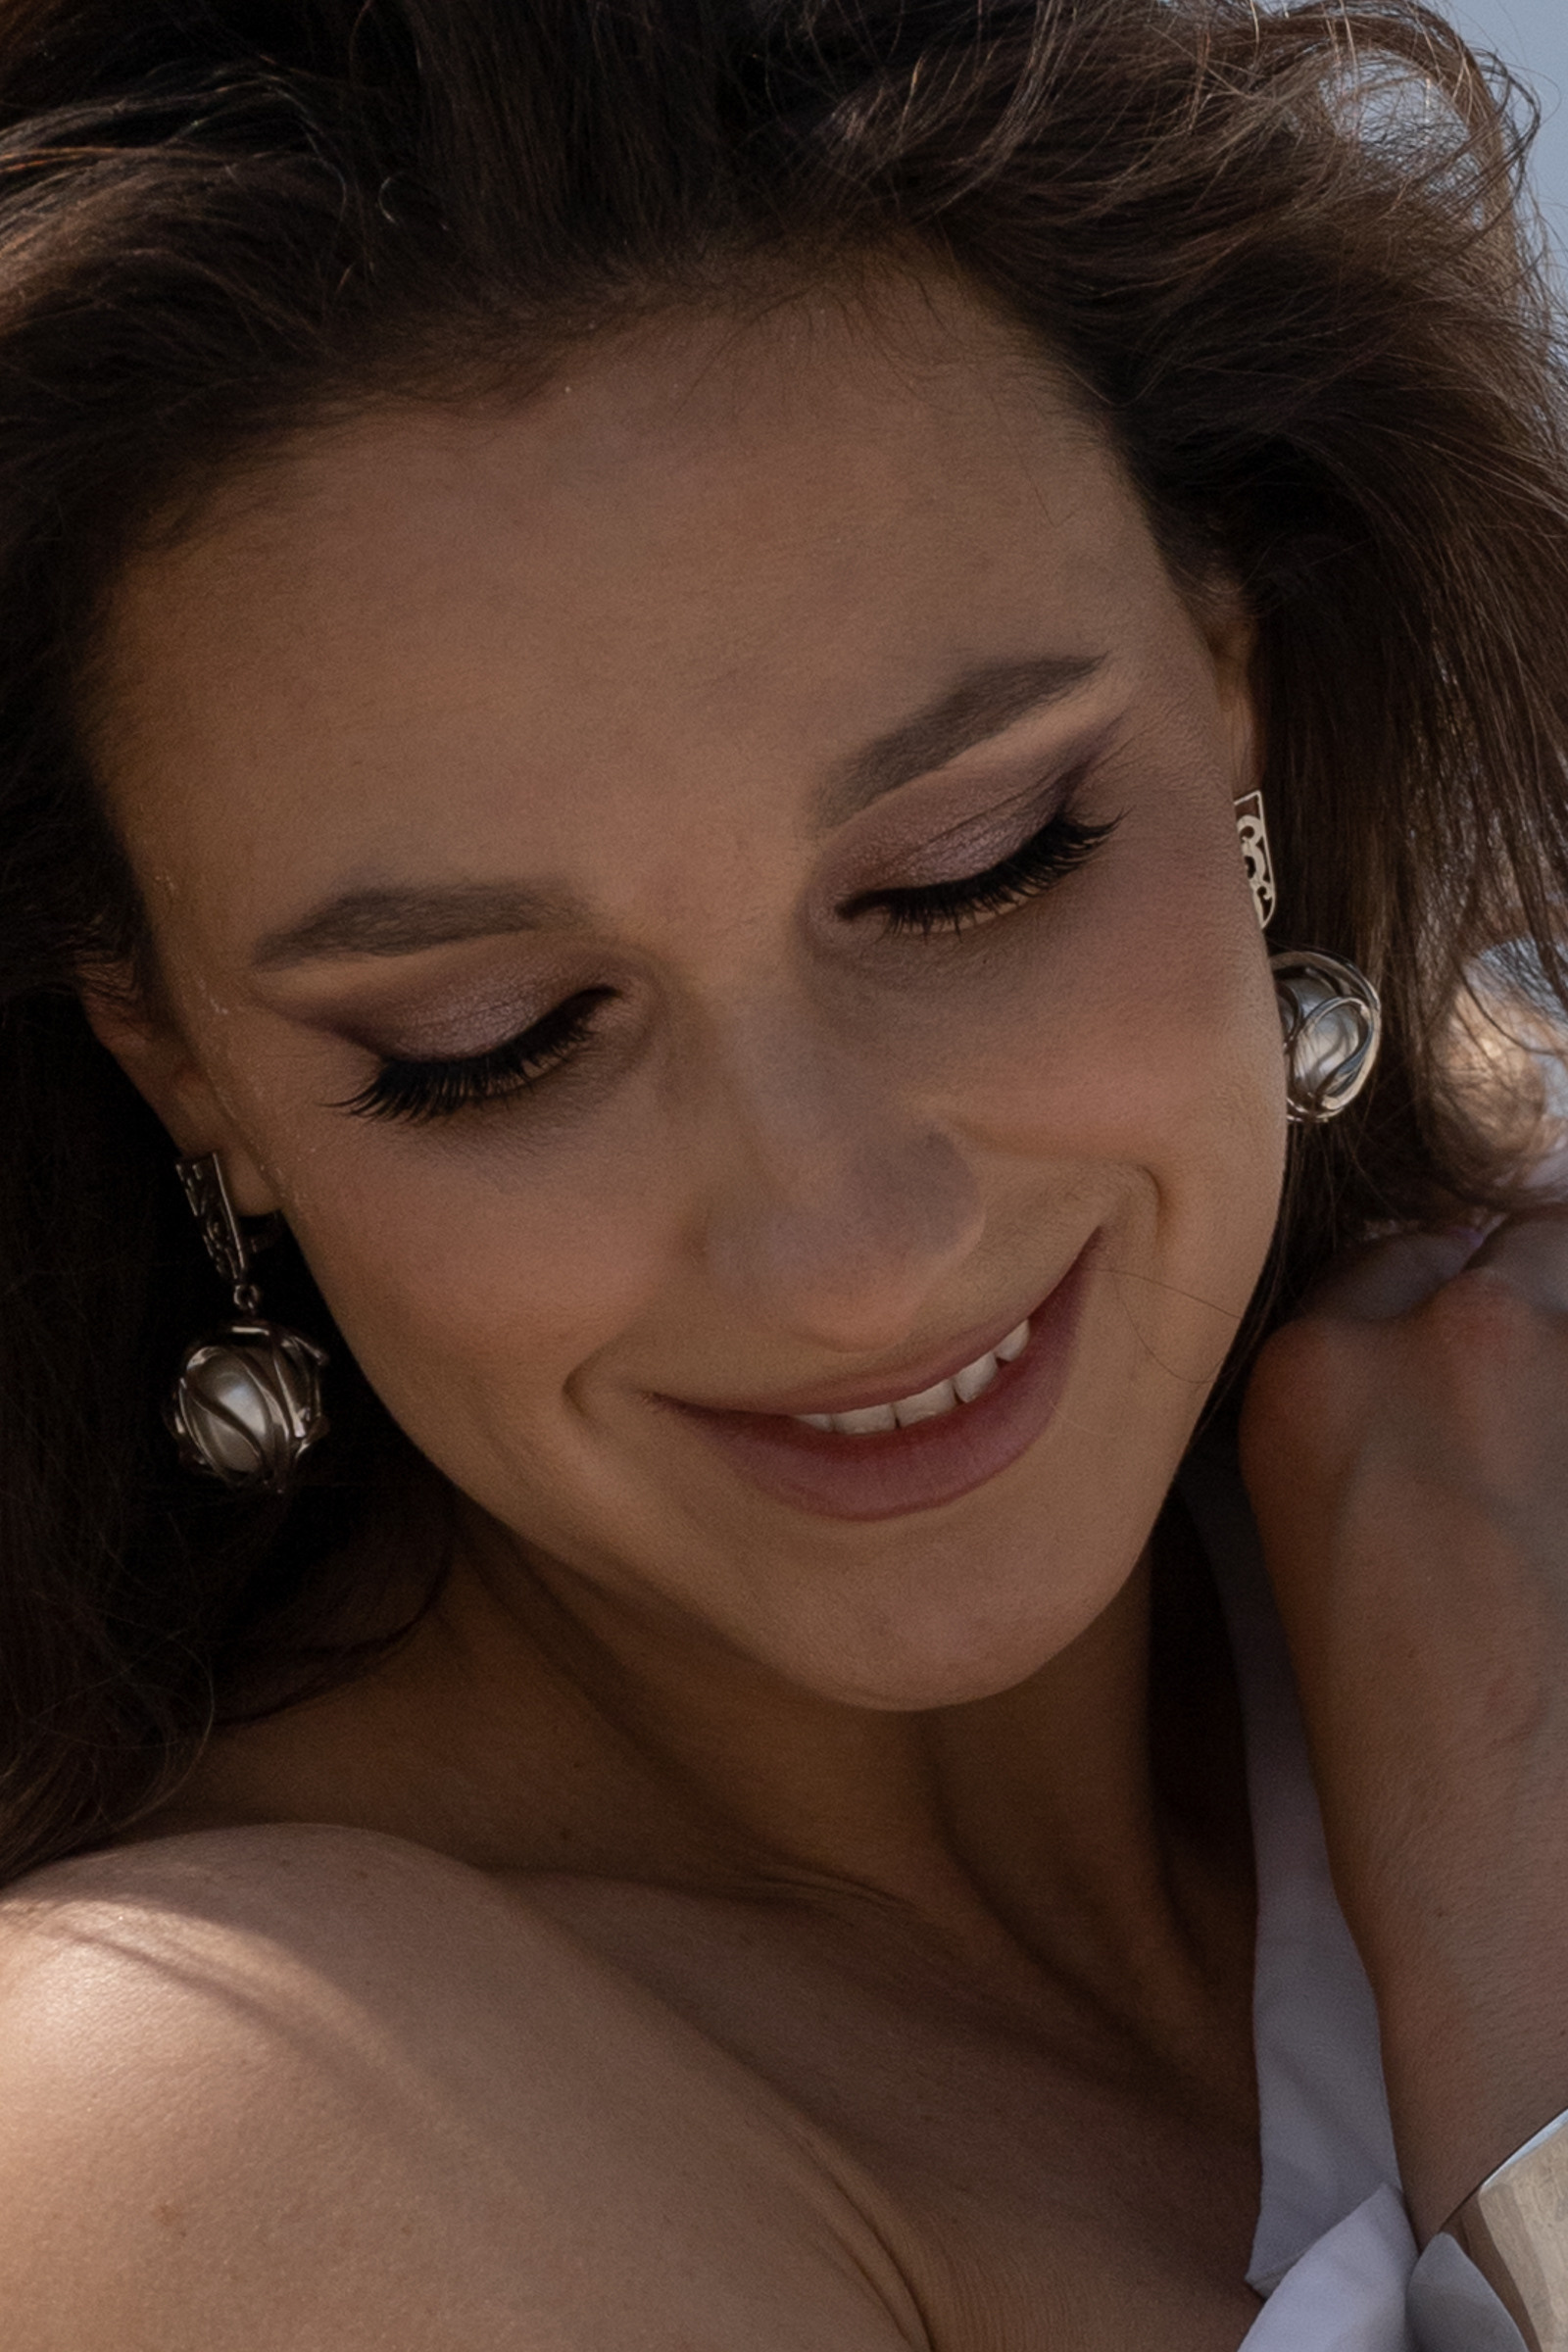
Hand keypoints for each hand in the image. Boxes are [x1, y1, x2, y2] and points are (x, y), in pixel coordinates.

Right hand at [1239, 1214, 1567, 2238]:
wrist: (1514, 1867)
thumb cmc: (1407, 1744)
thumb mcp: (1325, 1546)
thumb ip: (1366, 1415)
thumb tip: (1436, 1338)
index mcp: (1304, 1375)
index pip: (1387, 1258)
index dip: (1440, 1301)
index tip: (1467, 1349)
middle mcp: (1425, 1333)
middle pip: (1505, 1239)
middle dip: (1525, 1300)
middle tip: (1532, 1426)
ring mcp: (1547, 1363)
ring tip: (1551, 1477)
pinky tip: (1563, 1510)